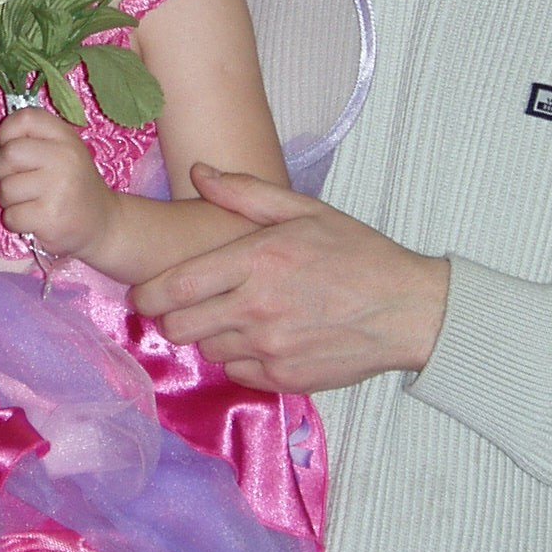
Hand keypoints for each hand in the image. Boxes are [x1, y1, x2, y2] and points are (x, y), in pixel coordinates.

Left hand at [0, 105, 115, 262]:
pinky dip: (16, 221)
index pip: (24, 119)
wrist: (103, 223)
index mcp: (65, 136)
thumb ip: (26, 143)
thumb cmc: (72, 185)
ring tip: (30, 202)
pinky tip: (35, 219)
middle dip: (1, 171)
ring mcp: (59, 188)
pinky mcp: (51, 217)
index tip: (10, 150)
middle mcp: (64, 157)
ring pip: (6, 188)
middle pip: (8, 154)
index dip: (6, 133)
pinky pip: (11, 216)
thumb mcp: (59, 152)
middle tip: (18, 181)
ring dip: (9, 200)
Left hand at [131, 165, 451, 393]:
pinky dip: (239, 358)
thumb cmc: (357, 254)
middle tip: (184, 306)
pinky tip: (261, 338)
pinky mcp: (284, 378)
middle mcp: (258, 308)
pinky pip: (237, 372)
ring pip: (207, 350)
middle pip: (180, 326)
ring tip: (233, 317)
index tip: (144, 293)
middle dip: (172, 317)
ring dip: (210, 335)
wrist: (407, 310)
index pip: (177, 287)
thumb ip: (245, 193)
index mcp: (258, 261)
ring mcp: (271, 348)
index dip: (149, 294)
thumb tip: (198, 173)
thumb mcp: (304, 209)